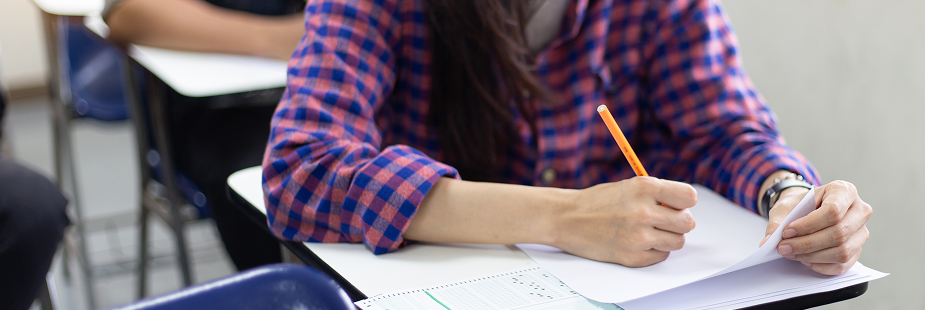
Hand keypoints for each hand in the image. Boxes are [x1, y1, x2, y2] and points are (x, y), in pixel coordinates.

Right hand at [556, 177, 697, 266]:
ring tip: (650, 231)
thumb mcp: (629, 186)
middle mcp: (643, 211)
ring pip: (678, 241)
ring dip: (668, 237)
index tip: (677, 204)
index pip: (689, 196)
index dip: (684, 201)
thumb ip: (657, 195)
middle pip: (687, 222)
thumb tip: (684, 208)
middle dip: (679, 221)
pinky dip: (654, 250)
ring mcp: (639, 236)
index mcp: (644, 187)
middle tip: (665, 220)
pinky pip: (661, 255)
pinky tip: (638, 241)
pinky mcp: (633, 257)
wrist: (567, 218)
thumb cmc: (597, 202)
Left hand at [760, 181, 871, 274]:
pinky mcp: (857, 249)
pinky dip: (821, 266)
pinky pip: (843, 264)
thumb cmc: (800, 205)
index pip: (833, 211)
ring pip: (842, 251)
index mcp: (845, 191)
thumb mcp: (786, 206)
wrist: (806, 209)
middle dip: (807, 244)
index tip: (786, 231)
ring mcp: (861, 232)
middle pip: (839, 233)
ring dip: (812, 256)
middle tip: (783, 247)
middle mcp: (859, 210)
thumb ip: (778, 222)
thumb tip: (768, 242)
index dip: (808, 225)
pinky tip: (804, 260)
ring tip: (791, 253)